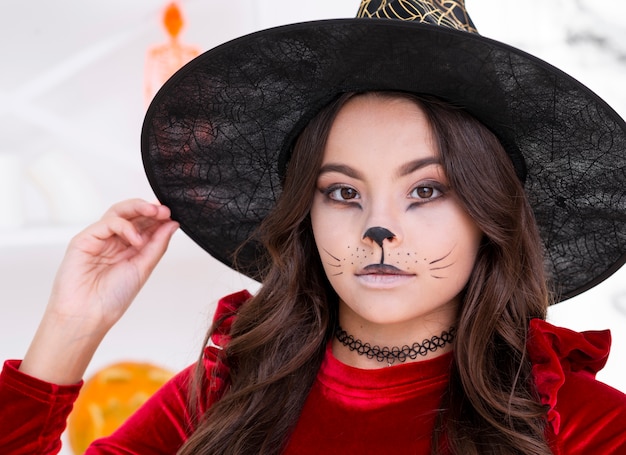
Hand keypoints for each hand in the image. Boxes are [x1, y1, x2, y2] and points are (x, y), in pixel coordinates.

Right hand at [20, 199, 178, 383]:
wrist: (88, 315)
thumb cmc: (112, 297)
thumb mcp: (143, 268)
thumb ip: (157, 245)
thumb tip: (172, 224)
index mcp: (128, 248)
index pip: (144, 224)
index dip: (158, 218)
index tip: (172, 215)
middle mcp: (113, 241)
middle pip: (132, 214)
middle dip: (150, 209)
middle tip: (165, 210)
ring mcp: (98, 238)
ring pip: (118, 212)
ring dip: (139, 208)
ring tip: (156, 212)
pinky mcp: (84, 239)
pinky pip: (106, 223)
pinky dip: (125, 226)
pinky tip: (137, 239)